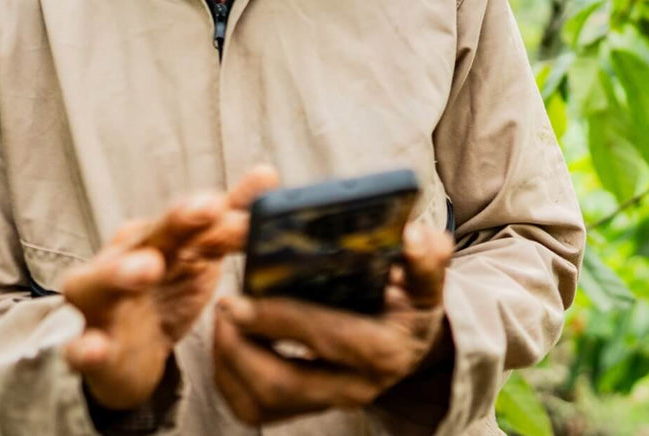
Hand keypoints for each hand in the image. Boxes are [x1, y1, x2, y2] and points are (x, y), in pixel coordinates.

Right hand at [60, 166, 279, 409]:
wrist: (122, 356)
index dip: (212, 211)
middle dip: (174, 222)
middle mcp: (120, 260)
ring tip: (148, 267)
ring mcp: (99, 303)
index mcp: (151, 237)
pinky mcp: (88, 347)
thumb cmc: (161, 292)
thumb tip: (267, 175)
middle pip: (147, 237)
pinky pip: (80, 347)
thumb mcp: (198, 257)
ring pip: (101, 283)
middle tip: (206, 209)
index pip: (186, 220)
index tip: (233, 200)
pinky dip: (85, 347)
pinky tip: (96, 347)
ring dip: (122, 272)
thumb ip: (229, 221)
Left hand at [211, 221, 454, 424]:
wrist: (408, 340)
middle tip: (223, 305)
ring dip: (231, 362)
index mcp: (384, 351)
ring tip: (221, 318)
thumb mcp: (426, 278)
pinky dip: (229, 377)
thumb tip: (412, 237)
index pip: (327, 339)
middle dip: (242, 347)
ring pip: (262, 402)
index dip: (281, 319)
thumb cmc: (409, 300)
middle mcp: (356, 386)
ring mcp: (328, 402)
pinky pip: (253, 408)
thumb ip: (427, 257)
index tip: (242, 297)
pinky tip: (226, 339)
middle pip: (285, 382)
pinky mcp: (302, 410)